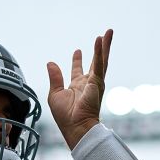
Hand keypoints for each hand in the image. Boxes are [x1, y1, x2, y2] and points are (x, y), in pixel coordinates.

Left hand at [46, 29, 112, 149]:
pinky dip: (100, 51)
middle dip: (100, 49)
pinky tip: (101, 40)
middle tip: (104, 36)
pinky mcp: (97, 82)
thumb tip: (50, 63)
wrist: (75, 126)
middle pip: (95, 62)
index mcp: (77, 87)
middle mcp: (88, 83)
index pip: (78, 70)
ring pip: (102, 60)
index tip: (78, 51)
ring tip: (109, 32)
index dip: (78, 60)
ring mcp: (94, 82)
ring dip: (105, 46)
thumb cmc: (66, 117)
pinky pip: (99, 63)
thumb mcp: (55, 94)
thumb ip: (55, 77)